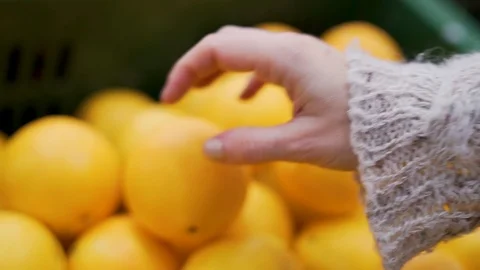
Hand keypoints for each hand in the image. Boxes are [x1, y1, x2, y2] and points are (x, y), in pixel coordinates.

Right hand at [161, 26, 356, 170]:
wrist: (405, 121)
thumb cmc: (360, 131)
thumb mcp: (302, 145)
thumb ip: (252, 147)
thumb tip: (209, 150)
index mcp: (284, 58)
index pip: (218, 49)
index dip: (186, 70)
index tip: (170, 98)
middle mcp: (289, 46)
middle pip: (228, 41)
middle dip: (198, 65)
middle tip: (179, 94)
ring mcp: (300, 52)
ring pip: (246, 47)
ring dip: (219, 66)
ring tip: (202, 91)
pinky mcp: (308, 64)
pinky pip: (266, 59)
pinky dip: (246, 74)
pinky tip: (245, 97)